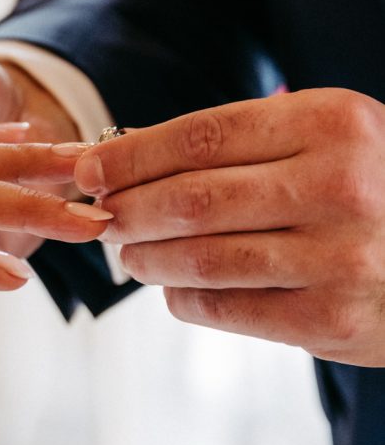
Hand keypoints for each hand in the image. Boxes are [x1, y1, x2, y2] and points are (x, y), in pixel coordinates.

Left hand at [76, 89, 384, 365]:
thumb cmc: (369, 187)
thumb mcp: (322, 139)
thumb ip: (235, 143)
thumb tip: (119, 152)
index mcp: (332, 124)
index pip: (198, 137)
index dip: (129, 156)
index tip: (88, 169)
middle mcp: (339, 186)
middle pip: (189, 199)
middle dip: (126, 210)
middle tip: (101, 217)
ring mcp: (339, 257)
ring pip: (199, 257)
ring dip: (146, 257)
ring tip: (130, 254)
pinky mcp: (332, 319)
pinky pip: (223, 307)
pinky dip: (182, 297)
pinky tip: (175, 286)